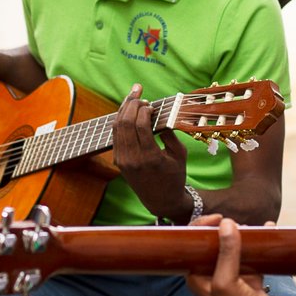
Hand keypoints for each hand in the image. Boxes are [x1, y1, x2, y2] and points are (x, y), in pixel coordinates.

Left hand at [112, 83, 189, 220]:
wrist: (161, 200)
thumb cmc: (175, 176)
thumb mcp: (179, 154)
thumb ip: (170, 133)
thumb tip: (160, 113)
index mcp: (150, 157)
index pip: (140, 125)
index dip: (144, 109)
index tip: (151, 104)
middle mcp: (133, 159)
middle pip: (125, 123)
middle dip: (131, 104)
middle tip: (140, 94)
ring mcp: (122, 161)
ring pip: (117, 127)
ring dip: (124, 110)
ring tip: (133, 98)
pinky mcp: (118, 161)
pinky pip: (116, 136)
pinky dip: (120, 121)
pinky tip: (127, 111)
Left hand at [186, 216, 278, 295]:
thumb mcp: (226, 282)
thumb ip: (226, 252)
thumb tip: (227, 224)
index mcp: (197, 276)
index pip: (193, 245)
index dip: (202, 228)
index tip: (218, 218)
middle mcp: (211, 274)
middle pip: (214, 244)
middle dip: (225, 230)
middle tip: (236, 223)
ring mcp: (231, 276)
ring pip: (234, 248)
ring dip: (242, 236)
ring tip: (251, 229)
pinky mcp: (249, 278)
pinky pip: (251, 256)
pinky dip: (258, 245)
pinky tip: (266, 232)